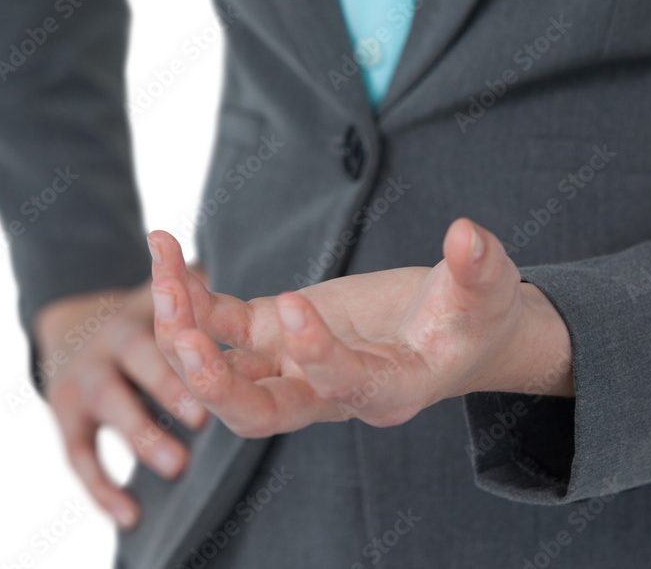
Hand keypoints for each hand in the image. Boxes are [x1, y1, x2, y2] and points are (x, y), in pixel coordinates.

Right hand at [33, 269, 209, 528]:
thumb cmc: (144, 313)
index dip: (183, 327)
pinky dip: (102, 489)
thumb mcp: (164, 293)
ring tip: (179, 465)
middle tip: (203, 417)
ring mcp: (85, 379)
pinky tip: (130, 516)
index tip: (206, 351)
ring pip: (111, 406)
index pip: (167, 314)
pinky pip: (80, 456)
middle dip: (169, 384)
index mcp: (144, 310)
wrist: (70, 326)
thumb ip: (203, 291)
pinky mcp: (67, 417)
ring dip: (143, 435)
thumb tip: (251, 277)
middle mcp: (111, 341)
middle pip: (140, 359)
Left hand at [146, 217, 571, 438]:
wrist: (455, 328)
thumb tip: (466, 236)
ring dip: (185, 336)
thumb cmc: (477, 316)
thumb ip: (478, 269)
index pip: (344, 386)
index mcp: (390, 389)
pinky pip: (224, 324)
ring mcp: (298, 363)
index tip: (293, 303)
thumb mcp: (489, 291)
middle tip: (183, 341)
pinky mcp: (278, 330)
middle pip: (261, 414)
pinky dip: (191, 297)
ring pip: (227, 373)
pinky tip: (166, 251)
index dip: (316, 354)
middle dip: (215, 387)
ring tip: (162, 278)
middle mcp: (333, 391)